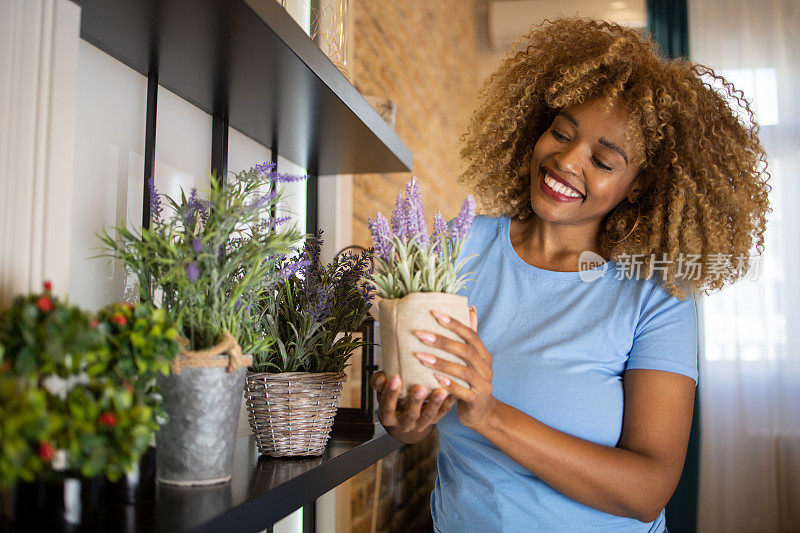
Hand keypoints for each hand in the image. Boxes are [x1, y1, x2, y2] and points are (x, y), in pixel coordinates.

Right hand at [370, 371, 454, 443]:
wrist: (404, 415)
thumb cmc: (393, 397)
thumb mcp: (382, 392)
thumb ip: (379, 383)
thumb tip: (381, 377)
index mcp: (389, 416)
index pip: (388, 406)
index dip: (391, 393)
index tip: (395, 377)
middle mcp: (405, 423)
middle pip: (410, 414)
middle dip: (415, 401)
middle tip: (420, 388)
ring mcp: (421, 424)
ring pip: (429, 416)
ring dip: (435, 403)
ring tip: (442, 391)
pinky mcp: (435, 420)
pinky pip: (443, 412)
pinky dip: (449, 402)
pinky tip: (453, 391)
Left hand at [413, 305, 496, 431]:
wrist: (483, 412)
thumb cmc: (471, 382)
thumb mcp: (472, 360)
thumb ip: (469, 337)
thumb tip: (471, 308)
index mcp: (483, 354)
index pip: (470, 334)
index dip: (454, 323)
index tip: (434, 313)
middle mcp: (486, 367)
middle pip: (465, 350)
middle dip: (442, 341)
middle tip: (420, 334)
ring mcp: (483, 384)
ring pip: (463, 371)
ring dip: (441, 363)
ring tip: (420, 357)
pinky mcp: (477, 400)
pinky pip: (463, 392)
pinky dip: (450, 385)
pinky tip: (434, 379)